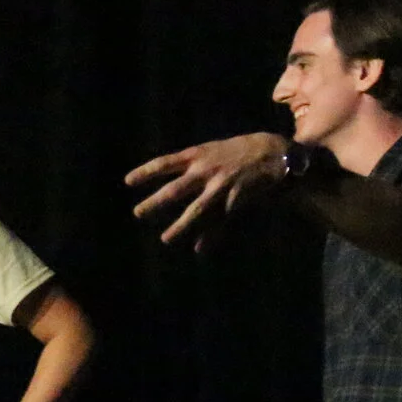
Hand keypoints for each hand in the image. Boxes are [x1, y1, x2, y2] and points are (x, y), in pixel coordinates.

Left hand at [125, 131, 290, 249]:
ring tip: (165, 239)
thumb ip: (194, 166)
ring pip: (197, 210)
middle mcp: (207, 170)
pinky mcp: (237, 199)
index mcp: (198, 155)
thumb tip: (174, 175)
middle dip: (156, 202)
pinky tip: (200, 250)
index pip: (165, 163)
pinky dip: (211, 237)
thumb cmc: (241, 151)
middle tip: (137, 213)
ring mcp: (221, 186)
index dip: (146, 172)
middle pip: (176, 189)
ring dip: (181, 226)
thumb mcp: (214, 151)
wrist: (274, 152)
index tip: (127, 181)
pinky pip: (221, 221)